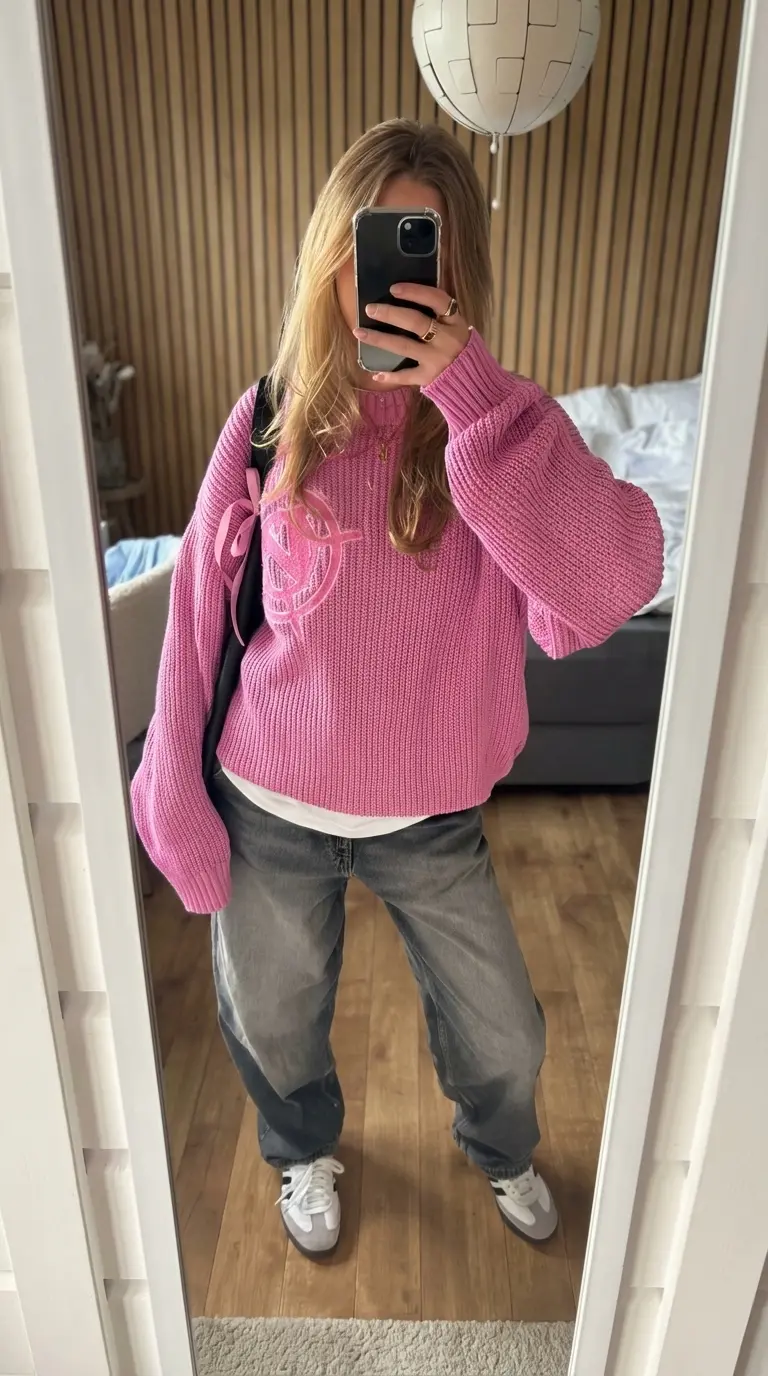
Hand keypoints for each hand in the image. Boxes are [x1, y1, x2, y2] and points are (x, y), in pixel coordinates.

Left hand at [353, 283, 470, 386]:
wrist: (476, 383)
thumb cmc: (461, 350)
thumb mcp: (457, 328)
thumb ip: (440, 316)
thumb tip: (407, 298)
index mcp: (455, 322)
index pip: (437, 300)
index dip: (415, 292)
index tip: (393, 288)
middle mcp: (447, 339)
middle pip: (415, 322)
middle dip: (390, 314)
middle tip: (370, 309)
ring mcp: (437, 360)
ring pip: (404, 346)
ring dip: (380, 339)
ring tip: (360, 332)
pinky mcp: (430, 378)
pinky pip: (405, 375)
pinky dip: (390, 376)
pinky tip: (375, 373)